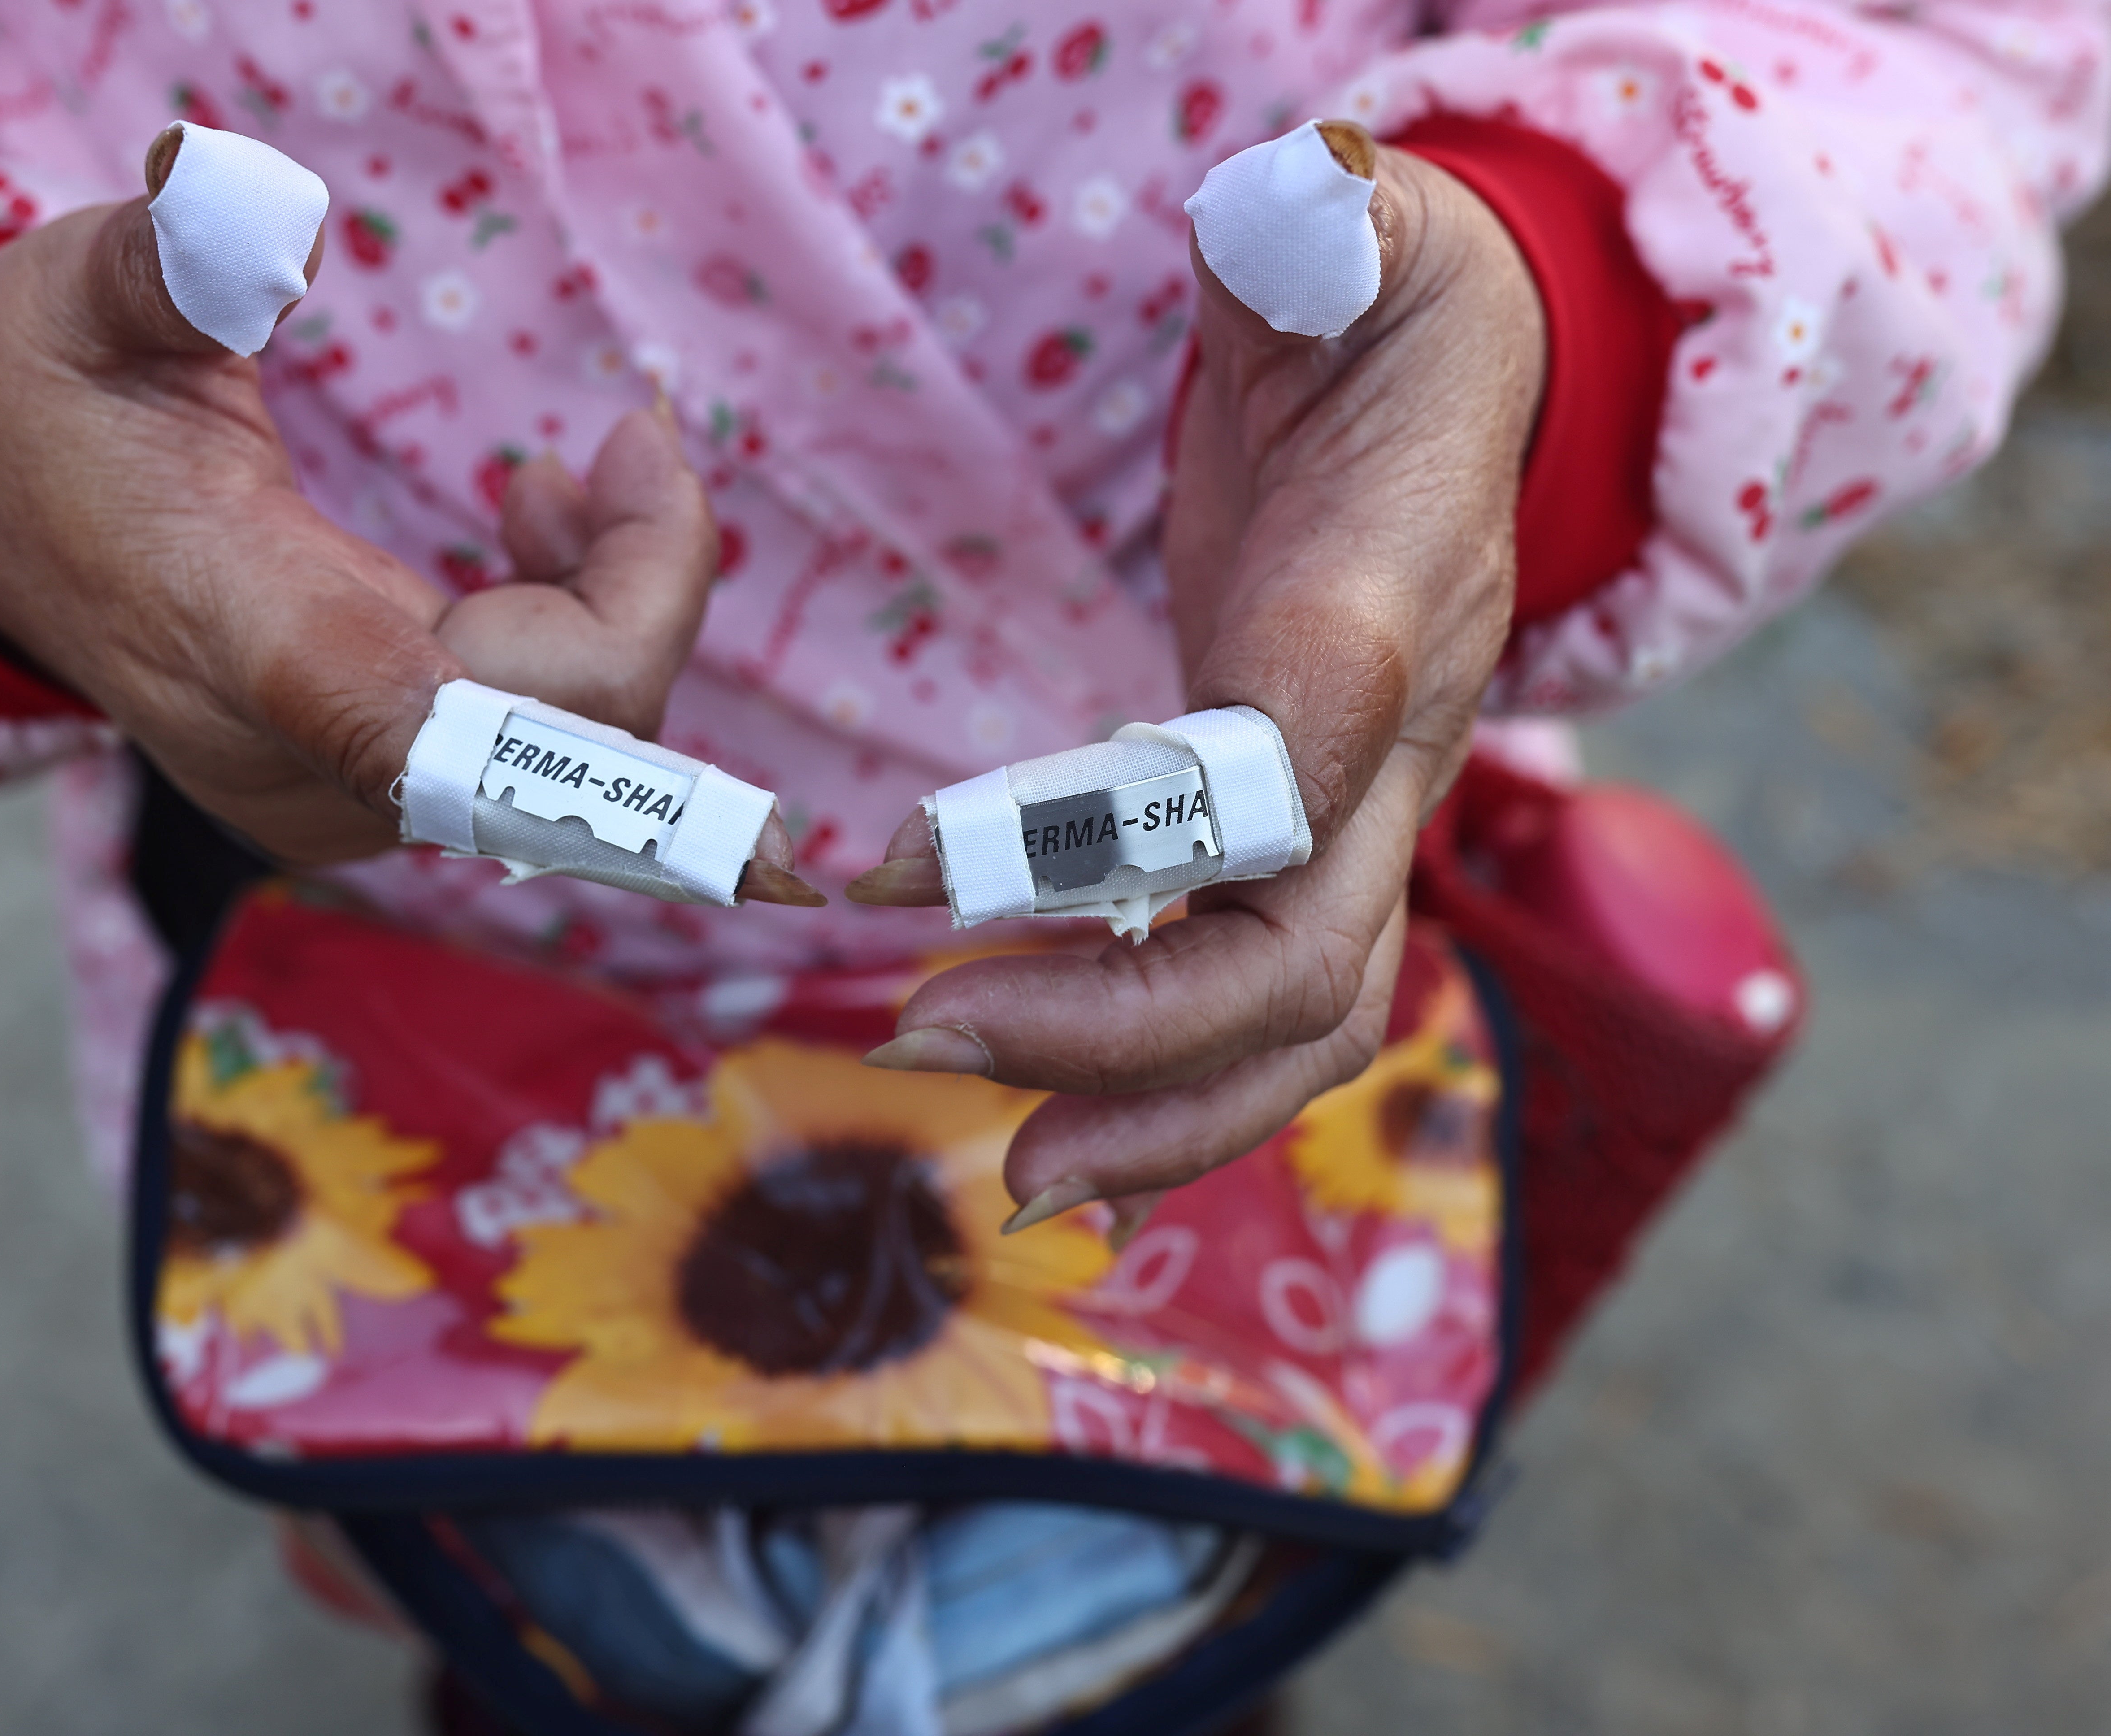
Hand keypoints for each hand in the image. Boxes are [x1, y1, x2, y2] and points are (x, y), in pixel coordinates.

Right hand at [0, 133, 818, 900]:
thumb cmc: (37, 397)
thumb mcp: (80, 296)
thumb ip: (178, 259)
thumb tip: (274, 217)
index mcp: (232, 634)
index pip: (419, 724)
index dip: (589, 674)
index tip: (652, 497)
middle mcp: (296, 752)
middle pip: (553, 744)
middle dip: (647, 589)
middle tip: (637, 440)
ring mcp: (337, 786)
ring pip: (562, 760)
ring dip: (616, 608)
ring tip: (561, 478)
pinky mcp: (368, 779)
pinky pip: (528, 749)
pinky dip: (574, 638)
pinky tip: (533, 528)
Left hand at [846, 124, 1542, 1225]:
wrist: (1446, 372)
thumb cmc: (1382, 288)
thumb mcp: (1363, 227)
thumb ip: (1329, 228)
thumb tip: (1293, 211)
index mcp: (1395, 590)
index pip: (1297, 747)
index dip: (1118, 830)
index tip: (920, 868)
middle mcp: (1399, 735)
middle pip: (1305, 948)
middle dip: (1129, 1030)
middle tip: (923, 1043)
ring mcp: (1368, 803)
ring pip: (1303, 1018)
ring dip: (1159, 1112)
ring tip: (1011, 1172)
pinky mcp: (1309, 835)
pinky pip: (1263, 1000)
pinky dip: (1170, 1085)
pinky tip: (1062, 1130)